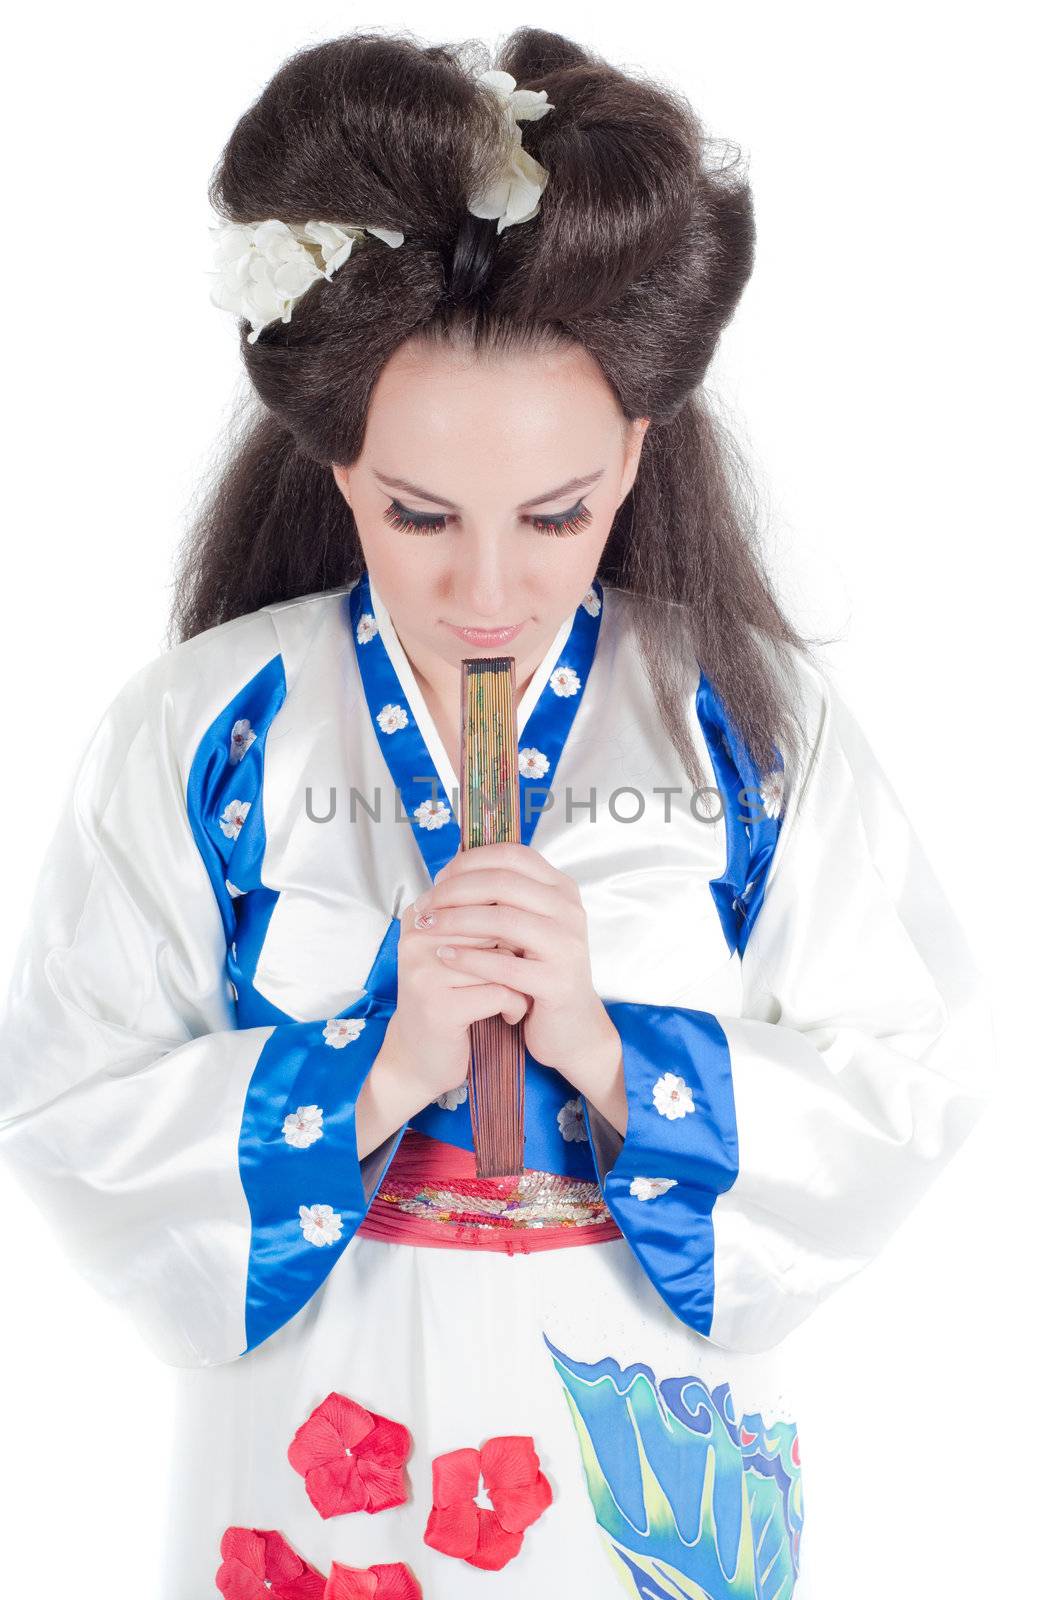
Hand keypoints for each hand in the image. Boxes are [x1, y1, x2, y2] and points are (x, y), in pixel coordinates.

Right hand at [388, 888, 529, 1104]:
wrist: (420, 1057)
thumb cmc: (448, 998)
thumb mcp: (459, 952)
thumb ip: (480, 920)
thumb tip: (525, 890)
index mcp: (419, 917)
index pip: (482, 899)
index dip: (509, 925)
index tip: (511, 949)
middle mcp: (416, 939)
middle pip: (492, 927)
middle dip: (517, 951)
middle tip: (521, 972)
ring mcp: (424, 973)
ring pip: (499, 960)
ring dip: (519, 980)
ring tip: (515, 993)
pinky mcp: (438, 1007)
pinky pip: (499, 993)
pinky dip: (515, 1006)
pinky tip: (509, 1015)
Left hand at [409, 840, 616, 1085]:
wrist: (570, 1026)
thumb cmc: (538, 971)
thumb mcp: (524, 926)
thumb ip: (500, 898)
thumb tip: (449, 870)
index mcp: (561, 890)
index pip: (511, 855)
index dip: (469, 862)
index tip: (439, 878)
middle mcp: (569, 911)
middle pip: (503, 882)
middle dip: (455, 890)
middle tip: (426, 904)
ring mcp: (566, 946)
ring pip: (503, 919)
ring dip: (456, 921)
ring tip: (428, 928)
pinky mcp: (557, 982)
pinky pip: (505, 964)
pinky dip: (469, 958)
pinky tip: (445, 956)